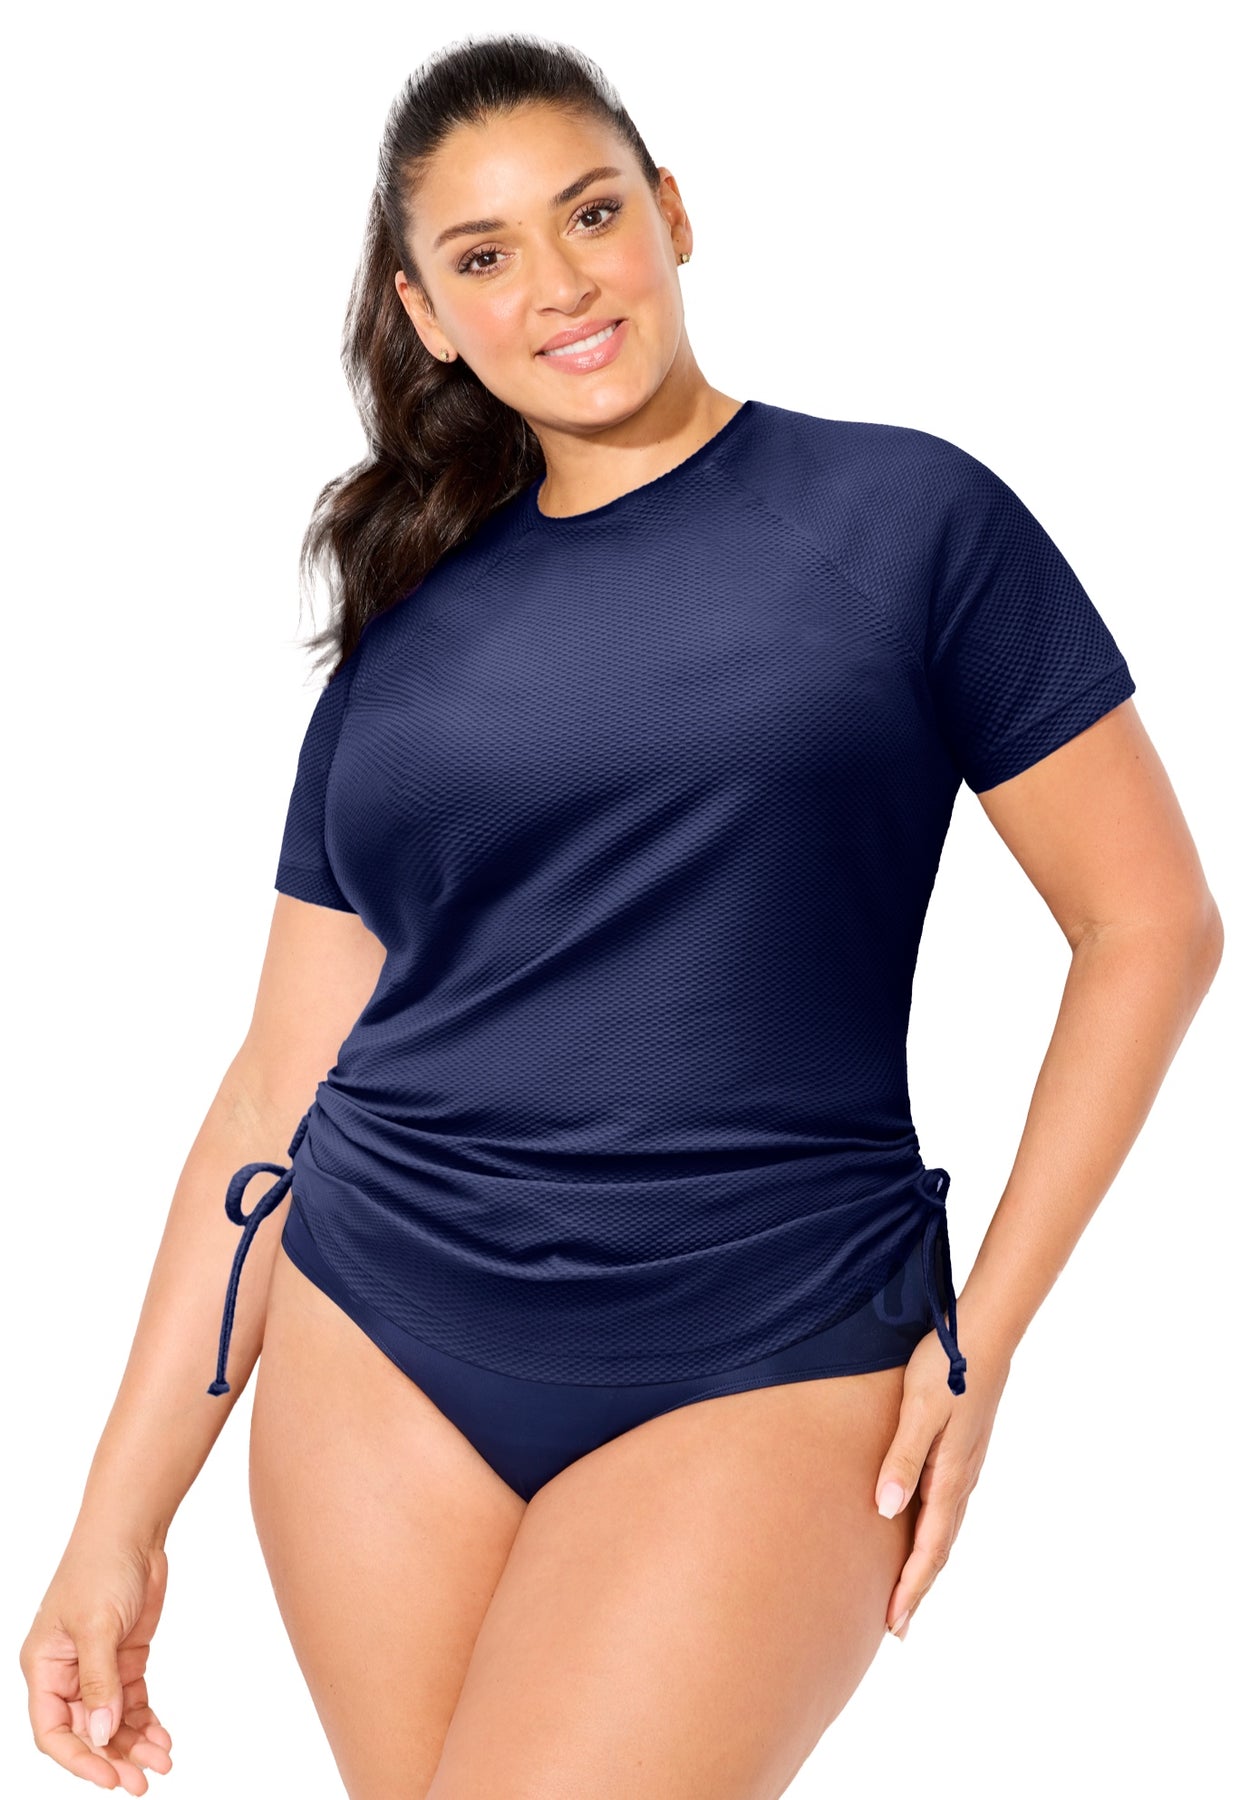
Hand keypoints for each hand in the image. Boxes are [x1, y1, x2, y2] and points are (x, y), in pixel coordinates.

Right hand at [20, 1532, 173, 1791]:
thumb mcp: (96, 1626)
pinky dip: (146, 1721)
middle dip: (113, 1757)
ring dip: (134, 1743)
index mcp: (43, 1667)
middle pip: (86, 1732)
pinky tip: (162, 1737)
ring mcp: (97, 1667)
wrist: (132, 1531)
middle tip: (143, 1782)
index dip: (78, 1759)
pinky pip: (131, 1702)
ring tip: (162, 1762)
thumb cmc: (100, 1568)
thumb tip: (100, 1734)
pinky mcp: (125, 1658)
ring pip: (112, 1721)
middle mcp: (66, 1673)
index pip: (52, 1730)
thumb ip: (98, 1682)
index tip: (109, 1777)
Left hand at [874, 1322, 1011, 1638]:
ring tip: (907, 1591)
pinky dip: (934, 1534)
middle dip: (918, 1587)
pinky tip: (923, 1531)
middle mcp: (961, 1480)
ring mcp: (965, 1466)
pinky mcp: (963, 1450)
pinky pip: (947, 1507)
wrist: (985, 1334)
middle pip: (940, 1548)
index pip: (929, 1548)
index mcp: (950, 1477)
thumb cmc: (946, 1369)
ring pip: (945, 1529)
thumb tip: (886, 1512)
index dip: (910, 1587)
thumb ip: (902, 1460)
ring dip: (926, 1564)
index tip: (893, 1624)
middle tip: (897, 1628)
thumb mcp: (917, 1411)